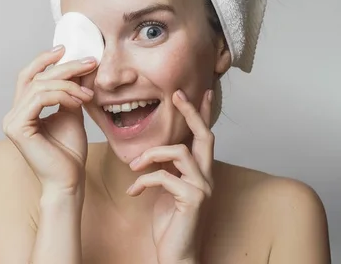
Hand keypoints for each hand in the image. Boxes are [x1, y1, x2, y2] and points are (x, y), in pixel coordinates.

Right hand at [2, 45, 96, 196]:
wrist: (69, 180)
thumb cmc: (69, 152)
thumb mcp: (73, 111)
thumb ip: (72, 90)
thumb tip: (82, 65)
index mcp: (22, 110)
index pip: (29, 76)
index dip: (44, 60)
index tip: (66, 49)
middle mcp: (12, 114)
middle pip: (35, 77)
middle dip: (64, 67)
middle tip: (89, 63)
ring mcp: (12, 121)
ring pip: (40, 86)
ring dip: (69, 85)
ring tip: (87, 95)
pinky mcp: (17, 127)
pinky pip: (40, 98)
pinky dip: (63, 95)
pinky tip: (78, 102)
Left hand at [126, 89, 214, 263]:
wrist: (175, 254)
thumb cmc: (170, 223)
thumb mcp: (166, 189)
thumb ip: (167, 169)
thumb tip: (154, 151)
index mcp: (200, 172)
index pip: (203, 137)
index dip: (202, 114)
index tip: (200, 92)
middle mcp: (207, 177)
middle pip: (204, 135)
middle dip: (191, 112)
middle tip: (176, 94)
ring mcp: (202, 188)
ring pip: (178, 152)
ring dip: (151, 154)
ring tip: (134, 166)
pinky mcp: (192, 200)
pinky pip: (164, 177)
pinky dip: (144, 181)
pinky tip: (133, 192)